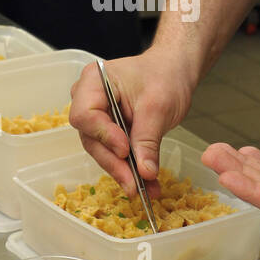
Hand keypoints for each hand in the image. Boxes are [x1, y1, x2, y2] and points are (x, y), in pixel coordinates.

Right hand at [69, 48, 195, 195]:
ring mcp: (98, 117)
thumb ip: (147, 139)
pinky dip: (130, 168)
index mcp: (94, 82)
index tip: (125, 150)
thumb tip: (144, 172)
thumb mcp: (158, 106)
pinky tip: (145, 183)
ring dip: (122, 171)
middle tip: (133, 183)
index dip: (103, 135)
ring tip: (142, 188)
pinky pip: (114, 153)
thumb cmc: (164, 75)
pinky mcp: (109, 132)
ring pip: (102, 150)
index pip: (86, 114)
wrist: (173, 72)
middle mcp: (88, 99)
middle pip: (91, 138)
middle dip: (114, 162)